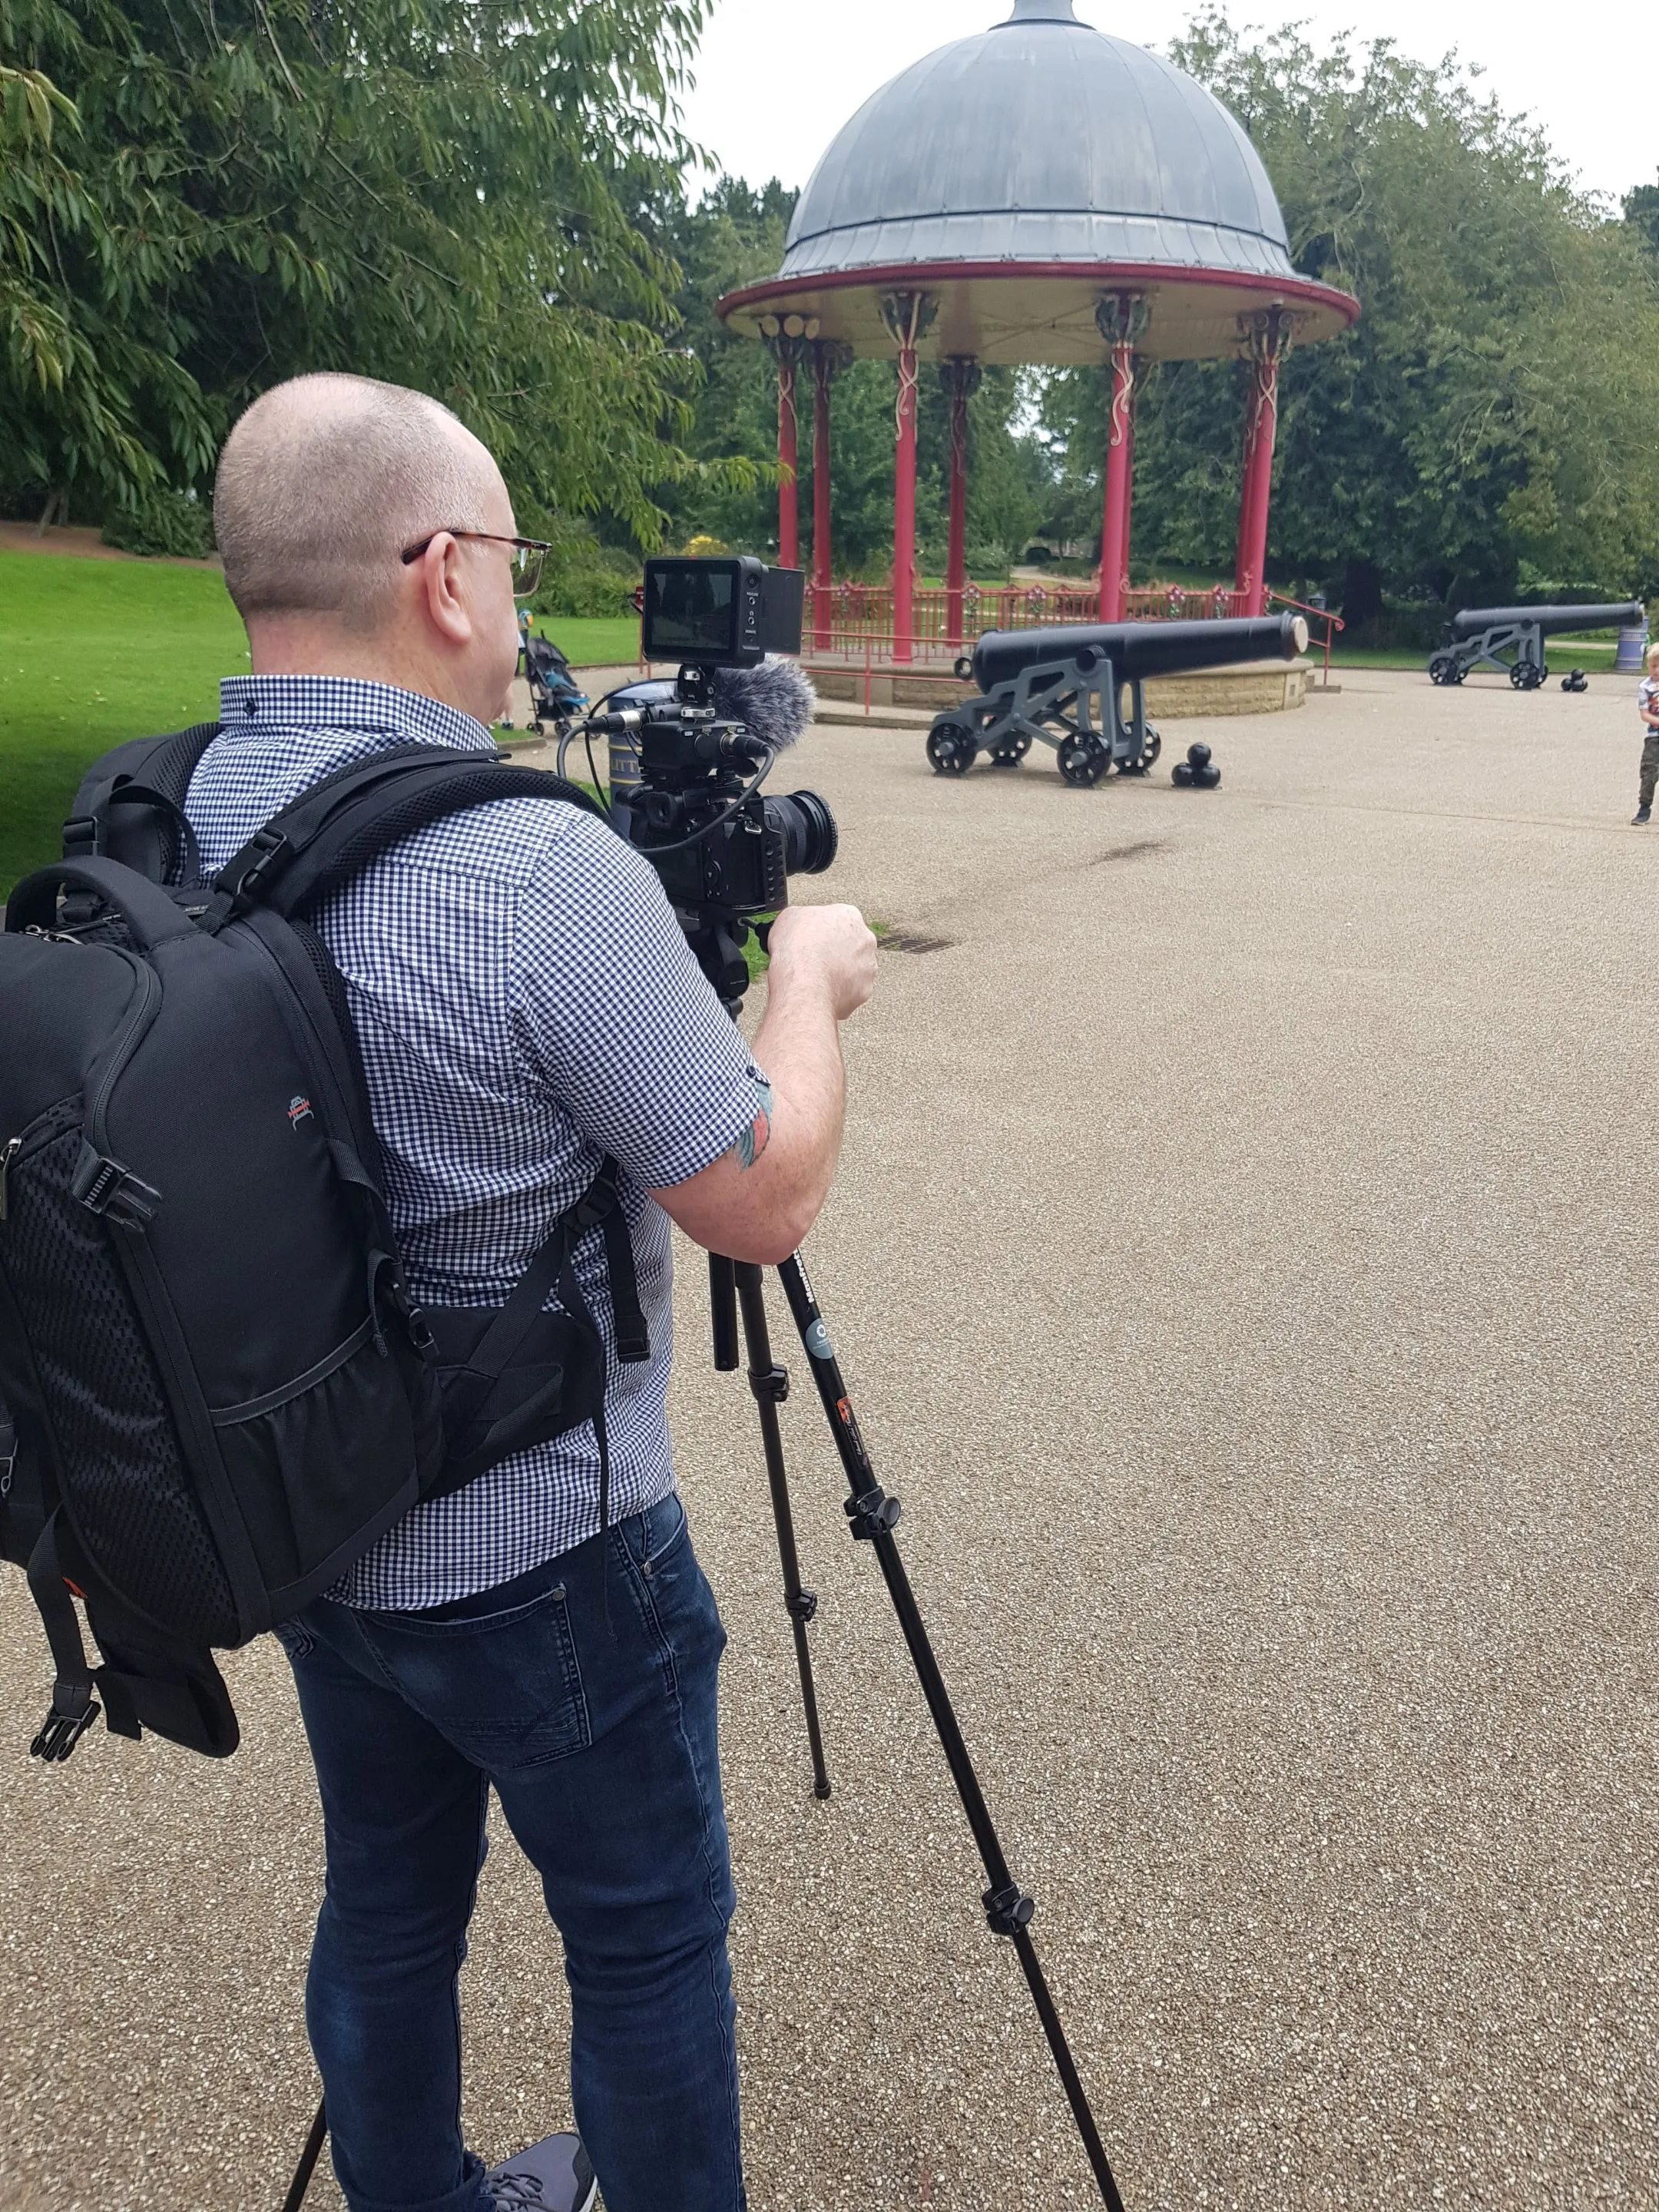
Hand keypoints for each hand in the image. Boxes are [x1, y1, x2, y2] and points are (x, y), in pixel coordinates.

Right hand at [766, 903, 877, 1022]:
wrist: (804, 986)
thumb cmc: (797, 952)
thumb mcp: (788, 918)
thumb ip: (802, 918)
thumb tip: (799, 925)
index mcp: (849, 915)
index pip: (836, 920)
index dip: (819, 931)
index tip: (809, 939)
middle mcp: (865, 939)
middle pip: (848, 943)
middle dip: (833, 951)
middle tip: (813, 959)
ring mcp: (868, 966)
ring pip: (853, 968)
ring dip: (839, 971)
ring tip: (816, 977)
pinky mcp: (865, 990)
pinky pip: (851, 990)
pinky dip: (839, 991)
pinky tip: (822, 990)